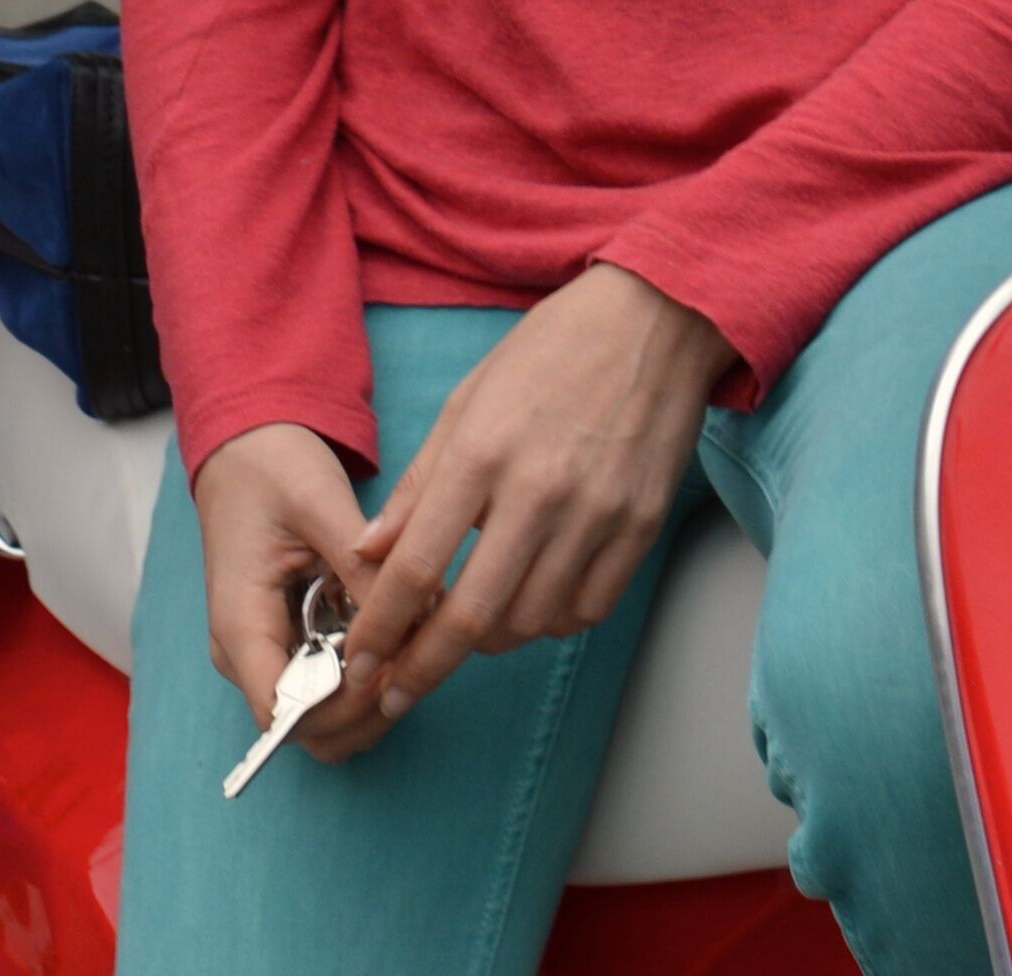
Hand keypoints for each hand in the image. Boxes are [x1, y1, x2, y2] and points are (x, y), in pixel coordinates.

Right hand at [193, 421, 389, 761]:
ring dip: (374, 699)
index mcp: (241, 625)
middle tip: (416, 656)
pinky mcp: (289, 645)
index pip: (285, 714)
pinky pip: (330, 687)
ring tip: (412, 644)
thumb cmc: (272, 469)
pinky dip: (368, 678)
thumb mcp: (320, 502)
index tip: (392, 669)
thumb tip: (419, 614)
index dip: (344, 708)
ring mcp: (267, 654)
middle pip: (310, 730)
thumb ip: (364, 563)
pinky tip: (397, 637)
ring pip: (326, 719)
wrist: (246, 451)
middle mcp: (246, 655)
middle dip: (368, 709)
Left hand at [341, 264, 725, 722]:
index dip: (382, 626)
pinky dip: (552, 622)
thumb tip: (372, 552)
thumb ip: (420, 483)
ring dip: (489, 642)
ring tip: (466, 632)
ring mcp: (597, 514)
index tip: (359, 660)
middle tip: (395, 691)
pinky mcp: (641, 527)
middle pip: (474, 616)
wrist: (652, 320)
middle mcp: (540, 492)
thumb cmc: (550, 352)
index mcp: (482, 453)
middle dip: (424, 667)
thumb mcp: (467, 401)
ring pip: (532, 623)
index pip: (419, 567)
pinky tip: (533, 604)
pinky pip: (589, 609)